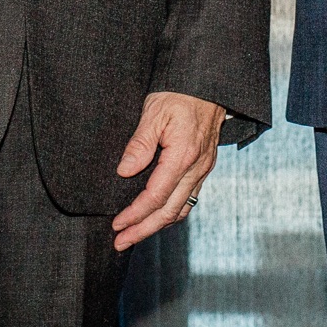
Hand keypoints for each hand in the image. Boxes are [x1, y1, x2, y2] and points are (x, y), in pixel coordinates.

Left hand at [112, 91, 226, 250]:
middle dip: (143, 230)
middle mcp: (196, 168)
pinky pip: (188, 198)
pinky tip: (157, 215)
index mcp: (183, 156)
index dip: (135, 214)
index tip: (117, 225)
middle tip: (120, 243)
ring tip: (135, 234)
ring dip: (157, 226)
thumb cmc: (180, 93)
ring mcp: (203, 169)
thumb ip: (140, 144)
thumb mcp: (154, 111)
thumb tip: (125, 171)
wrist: (209, 83)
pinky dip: (171, 212)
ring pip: (181, 209)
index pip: (155, 197)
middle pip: (169, 212)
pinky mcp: (204, 166)